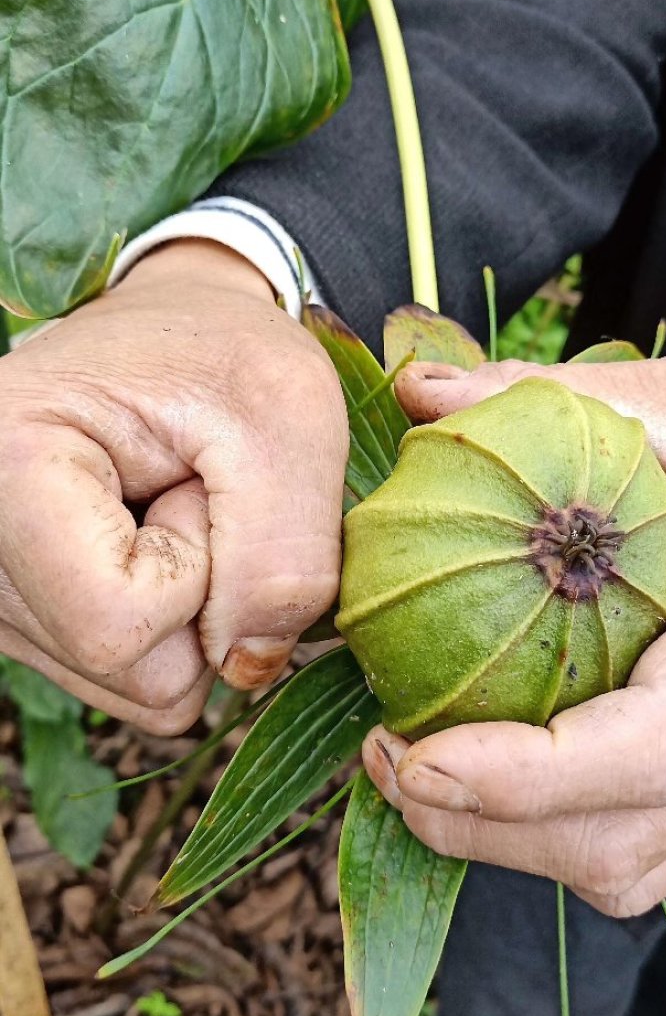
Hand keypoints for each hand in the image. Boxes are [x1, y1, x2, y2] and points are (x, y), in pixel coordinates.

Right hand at [0, 243, 347, 731]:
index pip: (115, 628)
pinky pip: (132, 680)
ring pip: (135, 685)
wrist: (172, 330)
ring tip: (166, 507)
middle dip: (200, 595)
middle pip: (127, 670)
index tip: (194, 480)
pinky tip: (151, 541)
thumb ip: (287, 555)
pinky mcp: (27, 619)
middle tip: (187, 490)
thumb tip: (248, 668)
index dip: (196, 572)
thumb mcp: (287, 417)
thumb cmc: (223, 353)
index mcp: (6, 470)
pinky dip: (170, 625)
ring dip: (188, 611)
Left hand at [363, 354, 665, 915]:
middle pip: (621, 839)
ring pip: (631, 865)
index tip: (417, 758)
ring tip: (418, 771)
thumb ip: (548, 396)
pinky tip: (495, 774)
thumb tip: (415, 393)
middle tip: (383, 755)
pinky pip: (650, 852)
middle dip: (482, 825)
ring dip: (508, 843)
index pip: (656, 743)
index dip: (532, 775)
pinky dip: (558, 837)